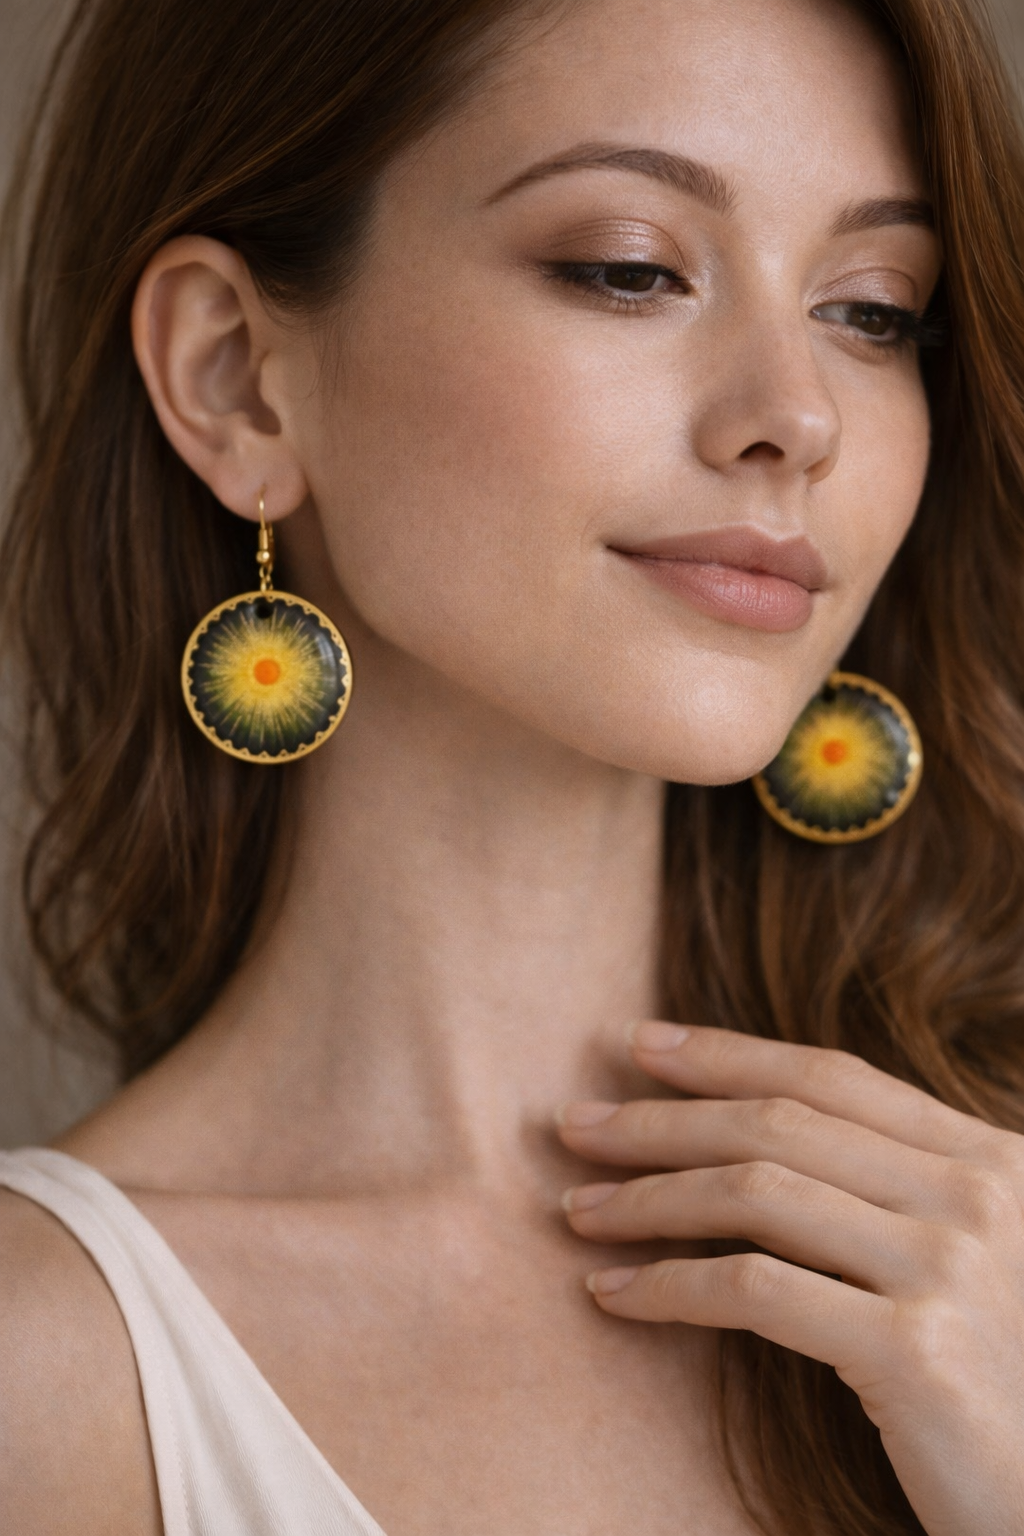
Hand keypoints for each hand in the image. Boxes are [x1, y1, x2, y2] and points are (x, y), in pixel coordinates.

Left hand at [557, 1022, 1023, 1535]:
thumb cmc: (1011, 1390)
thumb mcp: (979, 1261)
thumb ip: (903, 1192)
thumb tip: (762, 1138)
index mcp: (992, 1159)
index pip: (832, 1076)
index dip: (727, 1054)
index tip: (639, 1042)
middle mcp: (976, 1196)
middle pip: (780, 1124)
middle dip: (661, 1118)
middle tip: (575, 1124)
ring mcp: (950, 1266)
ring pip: (755, 1193)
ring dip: (647, 1196)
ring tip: (578, 1210)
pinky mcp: (915, 1350)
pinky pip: (753, 1289)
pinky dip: (667, 1285)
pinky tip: (614, 1293)